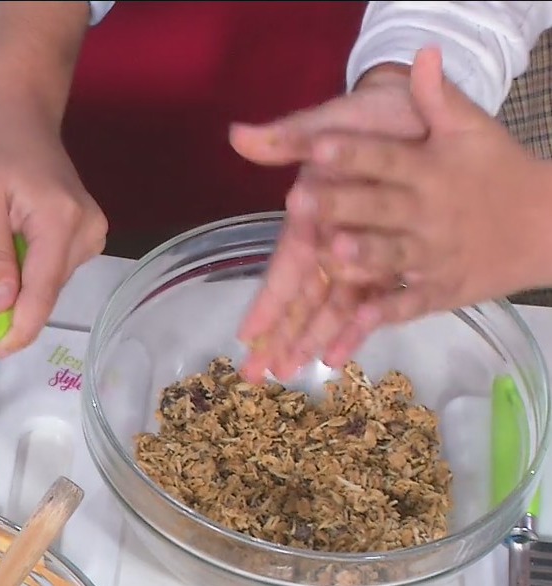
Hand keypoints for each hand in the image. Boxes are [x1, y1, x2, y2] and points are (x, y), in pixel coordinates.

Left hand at [0, 108, 106, 358]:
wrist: (18, 109)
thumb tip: (2, 306)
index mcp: (60, 222)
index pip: (42, 294)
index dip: (19, 330)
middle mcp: (87, 230)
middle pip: (50, 292)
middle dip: (17, 310)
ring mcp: (93, 230)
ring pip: (53, 283)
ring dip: (24, 290)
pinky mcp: (88, 230)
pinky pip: (57, 268)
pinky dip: (33, 274)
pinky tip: (12, 258)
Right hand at [229, 63, 424, 381]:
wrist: (420, 107)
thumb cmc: (373, 113)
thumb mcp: (334, 121)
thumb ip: (291, 138)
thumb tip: (239, 136)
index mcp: (315, 213)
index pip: (288, 266)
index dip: (269, 300)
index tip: (247, 333)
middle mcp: (332, 238)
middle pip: (304, 296)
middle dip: (280, 334)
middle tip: (257, 375)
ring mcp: (362, 250)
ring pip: (333, 305)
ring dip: (311, 339)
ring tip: (290, 374)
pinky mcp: (393, 255)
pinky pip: (375, 298)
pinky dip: (357, 327)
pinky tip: (339, 355)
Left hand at [300, 47, 551, 335]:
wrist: (548, 227)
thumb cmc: (496, 171)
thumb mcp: (472, 130)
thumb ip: (438, 98)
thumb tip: (421, 52)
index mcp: (430, 169)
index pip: (387, 156)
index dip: (354, 150)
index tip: (318, 143)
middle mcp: (429, 211)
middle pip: (379, 207)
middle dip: (341, 204)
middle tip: (299, 198)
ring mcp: (434, 254)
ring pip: (392, 256)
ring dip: (363, 256)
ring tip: (332, 253)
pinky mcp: (438, 290)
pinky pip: (407, 304)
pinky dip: (382, 316)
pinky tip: (353, 323)